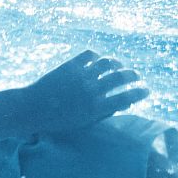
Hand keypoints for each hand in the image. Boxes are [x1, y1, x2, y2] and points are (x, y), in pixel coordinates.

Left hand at [21, 51, 147, 133]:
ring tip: (120, 66)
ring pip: (108, 62)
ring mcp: (81, 76)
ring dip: (118, 63)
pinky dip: (98, 56)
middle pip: (121, 77)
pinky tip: (99, 60)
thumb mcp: (83, 123)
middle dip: (134, 76)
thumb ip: (104, 113)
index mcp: (96, 108)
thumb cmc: (57, 121)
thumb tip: (123, 103)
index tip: (146, 90)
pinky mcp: (70, 65)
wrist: (30, 109)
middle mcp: (92, 91)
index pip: (127, 97)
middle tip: (136, 77)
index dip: (140, 92)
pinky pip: (91, 54)